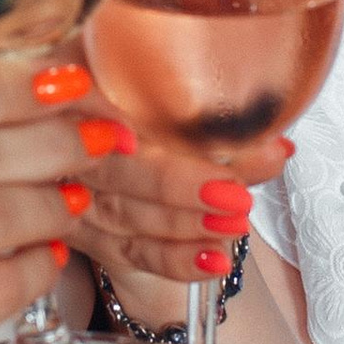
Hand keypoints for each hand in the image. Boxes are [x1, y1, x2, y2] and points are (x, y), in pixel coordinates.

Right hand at [43, 61, 288, 290]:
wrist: (118, 138)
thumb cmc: (152, 108)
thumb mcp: (179, 103)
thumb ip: (220, 122)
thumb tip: (278, 149)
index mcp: (81, 83)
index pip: (100, 106)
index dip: (137, 123)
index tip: (177, 140)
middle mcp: (66, 138)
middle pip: (112, 168)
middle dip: (175, 186)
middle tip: (233, 194)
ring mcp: (69, 191)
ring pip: (122, 214)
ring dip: (182, 225)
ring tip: (234, 225)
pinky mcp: (85, 233)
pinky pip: (128, 252)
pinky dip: (174, 261)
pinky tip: (214, 260)